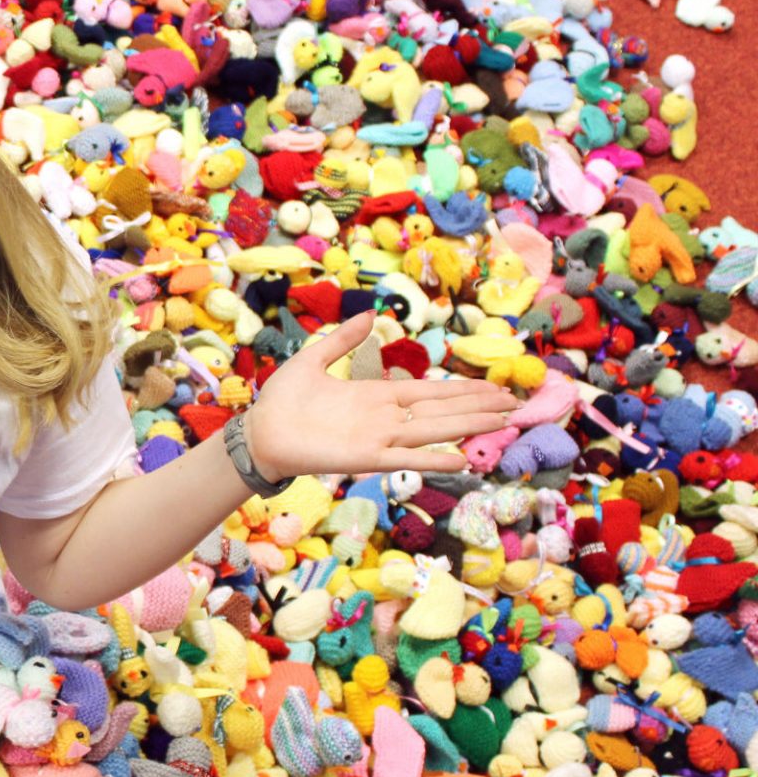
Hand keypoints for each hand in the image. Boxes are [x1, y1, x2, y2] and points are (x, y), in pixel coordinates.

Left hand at [244, 312, 520, 477]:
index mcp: (377, 395)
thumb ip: (341, 341)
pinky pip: (405, 457)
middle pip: (442, 409)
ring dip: (468, 425)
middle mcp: (385, 417)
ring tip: (503, 422)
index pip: (431, 391)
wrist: (259, 432)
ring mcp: (378, 438)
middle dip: (478, 406)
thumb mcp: (312, 360)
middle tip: (517, 404)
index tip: (495, 388)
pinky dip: (434, 459)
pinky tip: (463, 458)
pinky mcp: (365, 457)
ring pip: (434, 430)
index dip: (463, 390)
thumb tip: (367, 317)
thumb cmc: (282, 401)